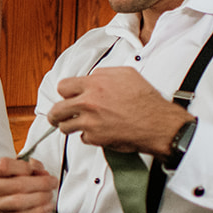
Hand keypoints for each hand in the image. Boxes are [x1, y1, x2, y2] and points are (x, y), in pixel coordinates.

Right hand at [0, 156, 58, 212]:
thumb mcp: (8, 170)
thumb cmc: (0, 185)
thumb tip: (42, 172)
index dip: (26, 167)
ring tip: (49, 194)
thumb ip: (26, 166)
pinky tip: (46, 206)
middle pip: (17, 185)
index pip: (5, 165)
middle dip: (41, 183)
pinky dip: (38, 211)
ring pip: (20, 202)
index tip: (38, 170)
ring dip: (41, 198)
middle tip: (52, 182)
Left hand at [47, 67, 191, 154]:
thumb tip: (92, 77)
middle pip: (57, 110)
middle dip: (56, 114)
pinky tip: (98, 132)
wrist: (157, 123)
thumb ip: (103, 74)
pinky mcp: (95, 138)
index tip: (66, 96)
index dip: (65, 92)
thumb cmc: (146, 100)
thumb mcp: (126, 74)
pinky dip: (88, 136)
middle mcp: (88, 103)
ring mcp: (89, 122)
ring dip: (69, 126)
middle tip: (57, 116)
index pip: (63, 87)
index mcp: (94, 85)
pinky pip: (83, 138)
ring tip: (74, 125)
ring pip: (65, 126)